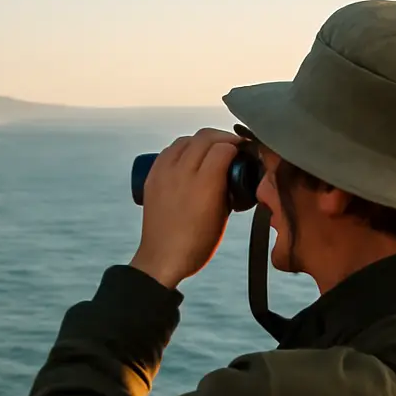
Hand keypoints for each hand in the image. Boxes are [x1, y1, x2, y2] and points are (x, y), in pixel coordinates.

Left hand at [129, 128, 242, 289]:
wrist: (163, 259)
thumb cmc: (197, 244)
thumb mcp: (223, 217)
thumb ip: (229, 190)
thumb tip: (234, 172)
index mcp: (205, 185)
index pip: (223, 148)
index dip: (237, 146)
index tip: (243, 151)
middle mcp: (182, 174)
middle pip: (204, 137)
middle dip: (222, 138)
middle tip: (231, 147)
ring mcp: (164, 174)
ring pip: (185, 140)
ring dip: (201, 141)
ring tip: (210, 151)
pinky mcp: (152, 177)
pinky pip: (168, 151)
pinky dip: (182, 148)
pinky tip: (189, 157)